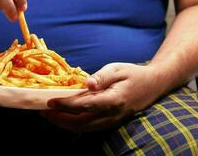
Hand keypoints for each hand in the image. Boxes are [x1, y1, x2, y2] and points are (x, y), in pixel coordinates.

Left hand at [42, 63, 167, 131]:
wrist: (153, 85)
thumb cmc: (133, 74)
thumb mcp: (117, 69)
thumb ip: (102, 77)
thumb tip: (87, 84)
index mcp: (114, 100)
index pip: (85, 106)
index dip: (66, 106)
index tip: (50, 102)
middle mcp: (112, 115)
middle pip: (81, 123)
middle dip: (60, 119)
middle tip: (44, 111)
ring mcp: (112, 121)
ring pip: (84, 128)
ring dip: (65, 124)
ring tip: (50, 115)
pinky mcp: (110, 122)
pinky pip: (89, 127)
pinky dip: (74, 125)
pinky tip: (64, 118)